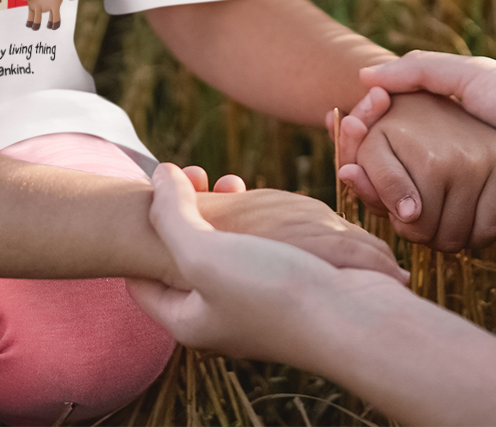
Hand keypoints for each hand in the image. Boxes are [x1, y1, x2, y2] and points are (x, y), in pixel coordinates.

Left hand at [127, 164, 412, 363]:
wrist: (355, 318)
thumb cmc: (273, 293)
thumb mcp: (203, 253)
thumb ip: (171, 214)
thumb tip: (160, 177)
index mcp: (188, 320)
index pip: (141, 280)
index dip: (140, 231)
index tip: (156, 190)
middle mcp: (218, 316)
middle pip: (184, 259)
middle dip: (185, 212)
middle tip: (201, 176)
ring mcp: (255, 303)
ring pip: (224, 250)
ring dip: (222, 212)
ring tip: (233, 181)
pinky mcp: (289, 289)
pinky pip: (259, 250)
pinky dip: (256, 222)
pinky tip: (268, 200)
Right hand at [337, 51, 495, 231]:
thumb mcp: (472, 76)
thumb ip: (419, 71)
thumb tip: (364, 76)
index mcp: (449, 126)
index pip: (392, 130)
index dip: (365, 128)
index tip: (345, 117)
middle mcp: (451, 162)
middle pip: (391, 169)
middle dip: (363, 163)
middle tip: (344, 157)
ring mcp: (461, 196)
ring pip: (404, 200)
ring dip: (377, 192)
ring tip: (355, 177)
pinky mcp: (473, 224)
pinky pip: (432, 226)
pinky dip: (407, 215)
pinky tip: (388, 204)